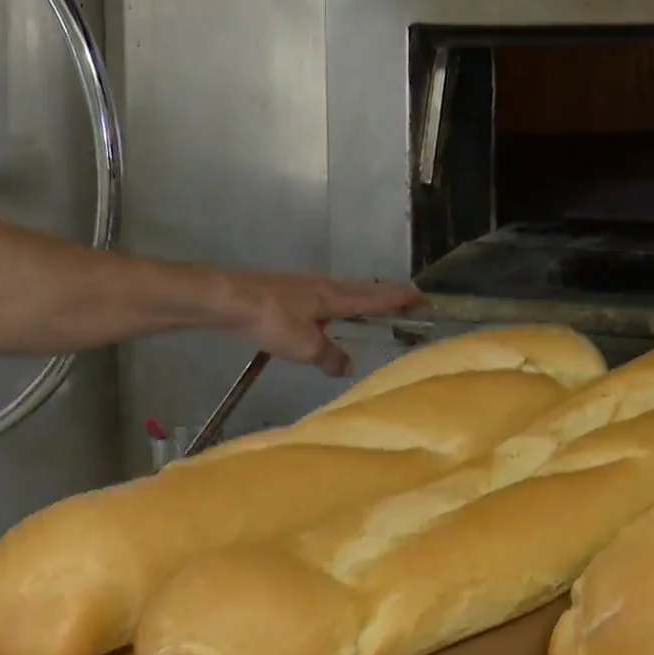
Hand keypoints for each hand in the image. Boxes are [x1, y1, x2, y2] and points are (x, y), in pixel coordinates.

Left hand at [226, 272, 421, 376]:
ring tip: (372, 317)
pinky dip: (336, 311)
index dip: (401, 298)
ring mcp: (305, 289)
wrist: (230, 300)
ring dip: (360, 305)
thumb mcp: (306, 347)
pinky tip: (328, 323)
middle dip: (385, 299)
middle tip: (406, 306)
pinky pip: (322, 303)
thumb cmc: (274, 320)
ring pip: (342, 296)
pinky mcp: (287, 295)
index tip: (424, 299)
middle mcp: (326, 287)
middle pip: (363, 292)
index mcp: (337, 296)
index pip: (377, 297)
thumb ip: (330, 357)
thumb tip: (346, 366)